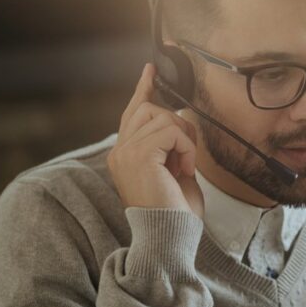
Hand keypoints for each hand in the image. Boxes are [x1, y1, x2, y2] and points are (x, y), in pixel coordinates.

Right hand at [107, 63, 203, 216]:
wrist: (171, 236)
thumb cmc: (175, 212)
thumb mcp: (174, 171)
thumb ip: (170, 145)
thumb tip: (179, 119)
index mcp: (124, 156)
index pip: (132, 113)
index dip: (143, 89)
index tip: (150, 70)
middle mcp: (119, 152)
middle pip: (150, 109)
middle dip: (177, 126)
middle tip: (185, 157)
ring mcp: (126, 152)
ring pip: (163, 117)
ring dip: (184, 139)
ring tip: (183, 166)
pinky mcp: (139, 155)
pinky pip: (171, 130)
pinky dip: (186, 148)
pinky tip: (184, 169)